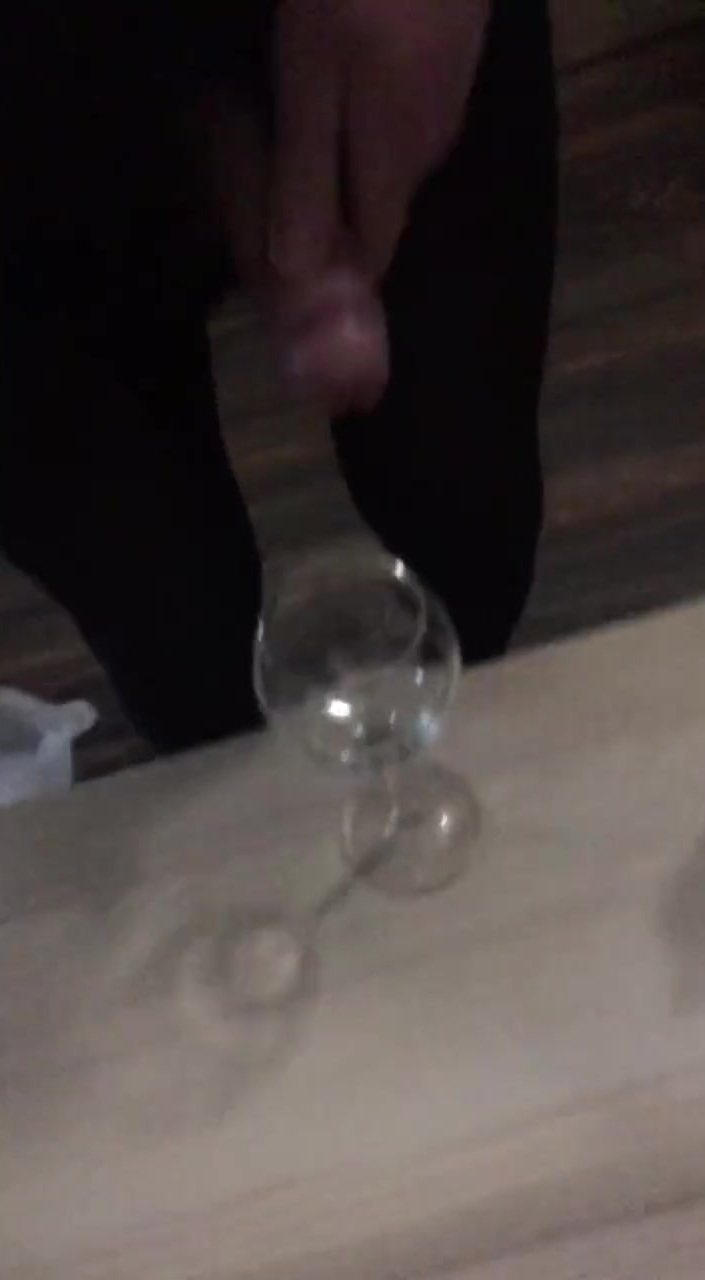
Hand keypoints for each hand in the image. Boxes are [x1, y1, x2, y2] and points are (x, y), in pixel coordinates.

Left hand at [270, 0, 490, 280]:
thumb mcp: (313, 78)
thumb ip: (308, 175)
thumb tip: (298, 273)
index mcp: (395, 160)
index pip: (373, 251)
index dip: (334, 274)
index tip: (291, 286)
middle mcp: (431, 144)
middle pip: (382, 210)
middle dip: (336, 225)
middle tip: (275, 212)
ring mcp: (448, 97)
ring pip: (393, 163)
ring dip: (350, 171)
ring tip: (298, 156)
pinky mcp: (452, 55)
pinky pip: (403, 119)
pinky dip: (366, 123)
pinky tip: (339, 93)